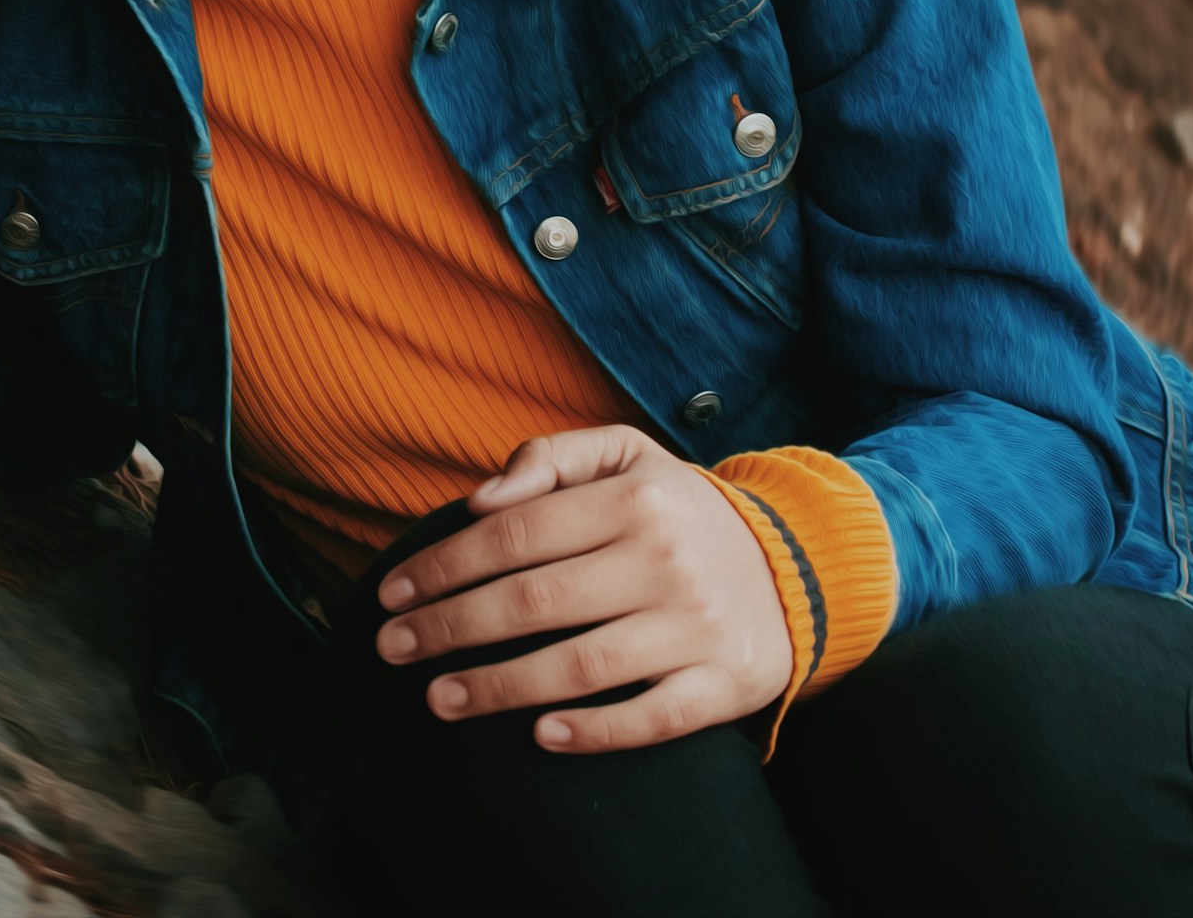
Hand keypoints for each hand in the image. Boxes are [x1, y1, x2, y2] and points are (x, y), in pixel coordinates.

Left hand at [371, 424, 791, 752]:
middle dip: (450, 628)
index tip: (392, 593)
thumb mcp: (628, 457)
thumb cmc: (680, 513)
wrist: (800, 567)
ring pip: (582, 666)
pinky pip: (653, 718)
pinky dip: (595, 732)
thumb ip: (551, 457)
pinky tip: (539, 736)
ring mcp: (698, 627)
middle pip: (535, 601)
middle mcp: (667, 560)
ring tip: (439, 698)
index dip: (444, 566)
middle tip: (394, 649)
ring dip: (500, 687)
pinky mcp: (726, 684)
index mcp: (636, 500)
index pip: (516, 534)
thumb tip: (478, 499)